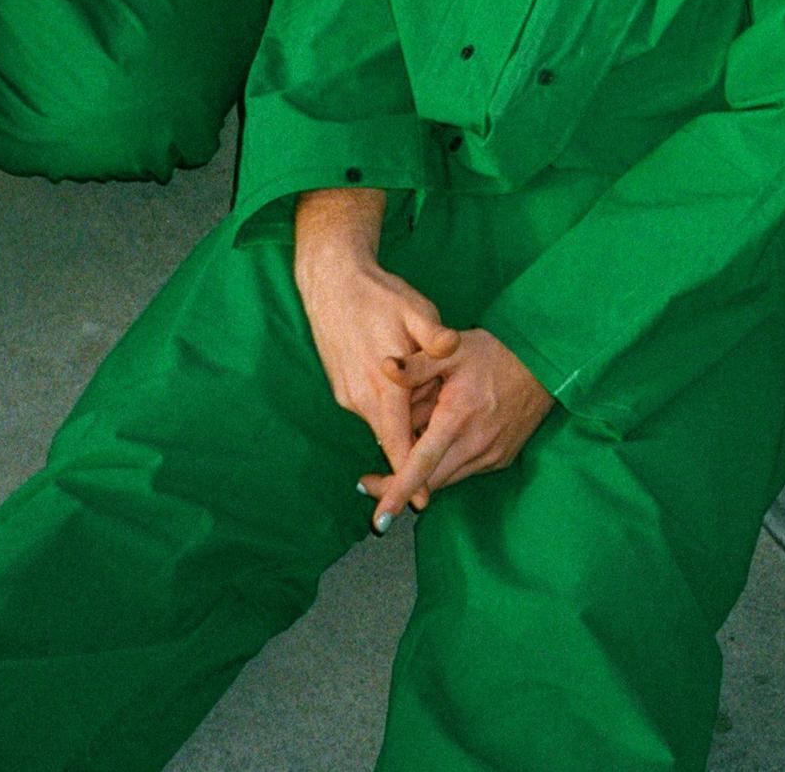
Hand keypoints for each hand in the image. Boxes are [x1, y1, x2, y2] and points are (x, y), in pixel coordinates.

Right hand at [292, 187, 460, 526]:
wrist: (331, 282)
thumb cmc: (378, 295)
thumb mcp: (415, 309)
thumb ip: (434, 336)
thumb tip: (453, 347)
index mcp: (383, 385)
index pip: (399, 443)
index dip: (413, 473)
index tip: (425, 501)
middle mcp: (361, 397)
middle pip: (389, 441)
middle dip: (410, 455)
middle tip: (436, 468)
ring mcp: (347, 394)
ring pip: (379, 424)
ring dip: (400, 427)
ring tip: (427, 420)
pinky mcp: (341, 387)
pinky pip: (368, 409)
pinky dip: (387, 411)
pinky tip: (404, 395)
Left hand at [371, 330, 555, 522]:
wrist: (545, 366)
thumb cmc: (496, 353)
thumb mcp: (453, 350)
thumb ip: (416, 363)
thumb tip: (383, 368)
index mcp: (458, 418)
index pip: (421, 465)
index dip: (397, 492)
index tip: (378, 519)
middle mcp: (475, 445)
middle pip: (429, 482)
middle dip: (397, 486)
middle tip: (367, 481)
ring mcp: (490, 456)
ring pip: (445, 479)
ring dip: (423, 472)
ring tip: (409, 445)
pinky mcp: (500, 460)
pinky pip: (463, 471)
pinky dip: (445, 464)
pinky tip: (441, 440)